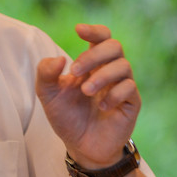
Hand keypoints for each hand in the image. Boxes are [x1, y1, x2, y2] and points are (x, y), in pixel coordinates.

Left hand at [35, 23, 140, 167]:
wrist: (81, 147)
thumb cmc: (67, 117)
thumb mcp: (48, 95)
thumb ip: (46, 74)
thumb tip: (59, 59)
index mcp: (91, 64)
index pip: (100, 38)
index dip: (93, 30)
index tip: (79, 30)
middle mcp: (109, 71)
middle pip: (114, 46)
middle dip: (93, 55)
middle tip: (74, 72)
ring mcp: (122, 86)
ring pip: (123, 65)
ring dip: (101, 75)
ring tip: (85, 92)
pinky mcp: (131, 103)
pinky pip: (130, 88)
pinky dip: (114, 94)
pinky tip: (102, 106)